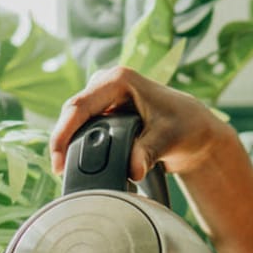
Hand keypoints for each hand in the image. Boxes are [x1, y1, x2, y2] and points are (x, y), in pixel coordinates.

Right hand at [53, 67, 233, 179]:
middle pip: (72, 114)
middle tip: (61, 173)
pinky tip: (76, 165)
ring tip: (67, 173)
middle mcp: (106, 83)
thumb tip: (132, 171)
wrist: (194, 130)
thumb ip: (147, 152)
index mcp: (119, 79)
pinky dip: (78, 146)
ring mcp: (103, 97)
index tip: (58, 162)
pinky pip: (82, 128)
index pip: (79, 106)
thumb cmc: (185, 126)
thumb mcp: (168, 139)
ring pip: (74, 122)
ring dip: (69, 145)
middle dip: (63, 143)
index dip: (63, 134)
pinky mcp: (103, 112)